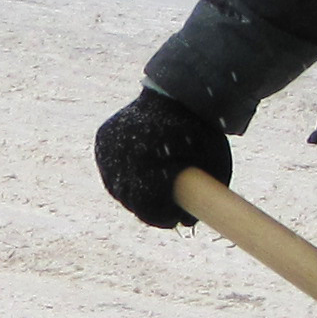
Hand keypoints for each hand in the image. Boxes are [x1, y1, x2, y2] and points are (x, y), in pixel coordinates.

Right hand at [95, 88, 230, 229]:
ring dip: (136, 194)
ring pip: (118, 187)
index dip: (161, 216)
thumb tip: (187, 224)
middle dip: (149, 209)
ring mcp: (108, 144)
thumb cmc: (200, 131)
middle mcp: (122, 149)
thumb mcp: (213, 162)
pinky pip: (111, 172)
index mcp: (148, 155)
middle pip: (130, 198)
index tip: (176, 219)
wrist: (178, 92)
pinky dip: (125, 178)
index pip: (147, 203)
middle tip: (168, 211)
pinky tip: (143, 175)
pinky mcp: (102, 139)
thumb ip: (204, 194)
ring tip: (158, 188)